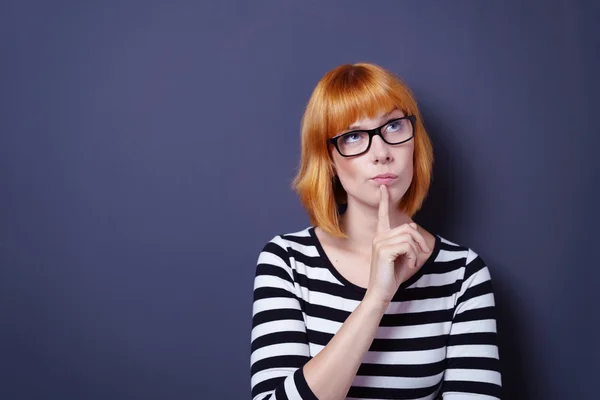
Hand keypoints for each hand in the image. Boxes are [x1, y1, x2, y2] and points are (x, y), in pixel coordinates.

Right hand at [365, 185, 430, 304]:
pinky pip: (407, 246)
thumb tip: (412, 228)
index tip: (384, 188)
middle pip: (408, 227)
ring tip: (412, 262)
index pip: (383, 215)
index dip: (384, 201)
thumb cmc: (390, 276)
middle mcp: (379, 237)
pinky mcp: (384, 251)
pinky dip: (413, 256)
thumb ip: (406, 242)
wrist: (380, 292)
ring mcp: (380, 243)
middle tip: (422, 253)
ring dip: (416, 250)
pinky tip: (409, 264)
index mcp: (381, 237)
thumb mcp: (401, 256)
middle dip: (419, 240)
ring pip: (409, 236)